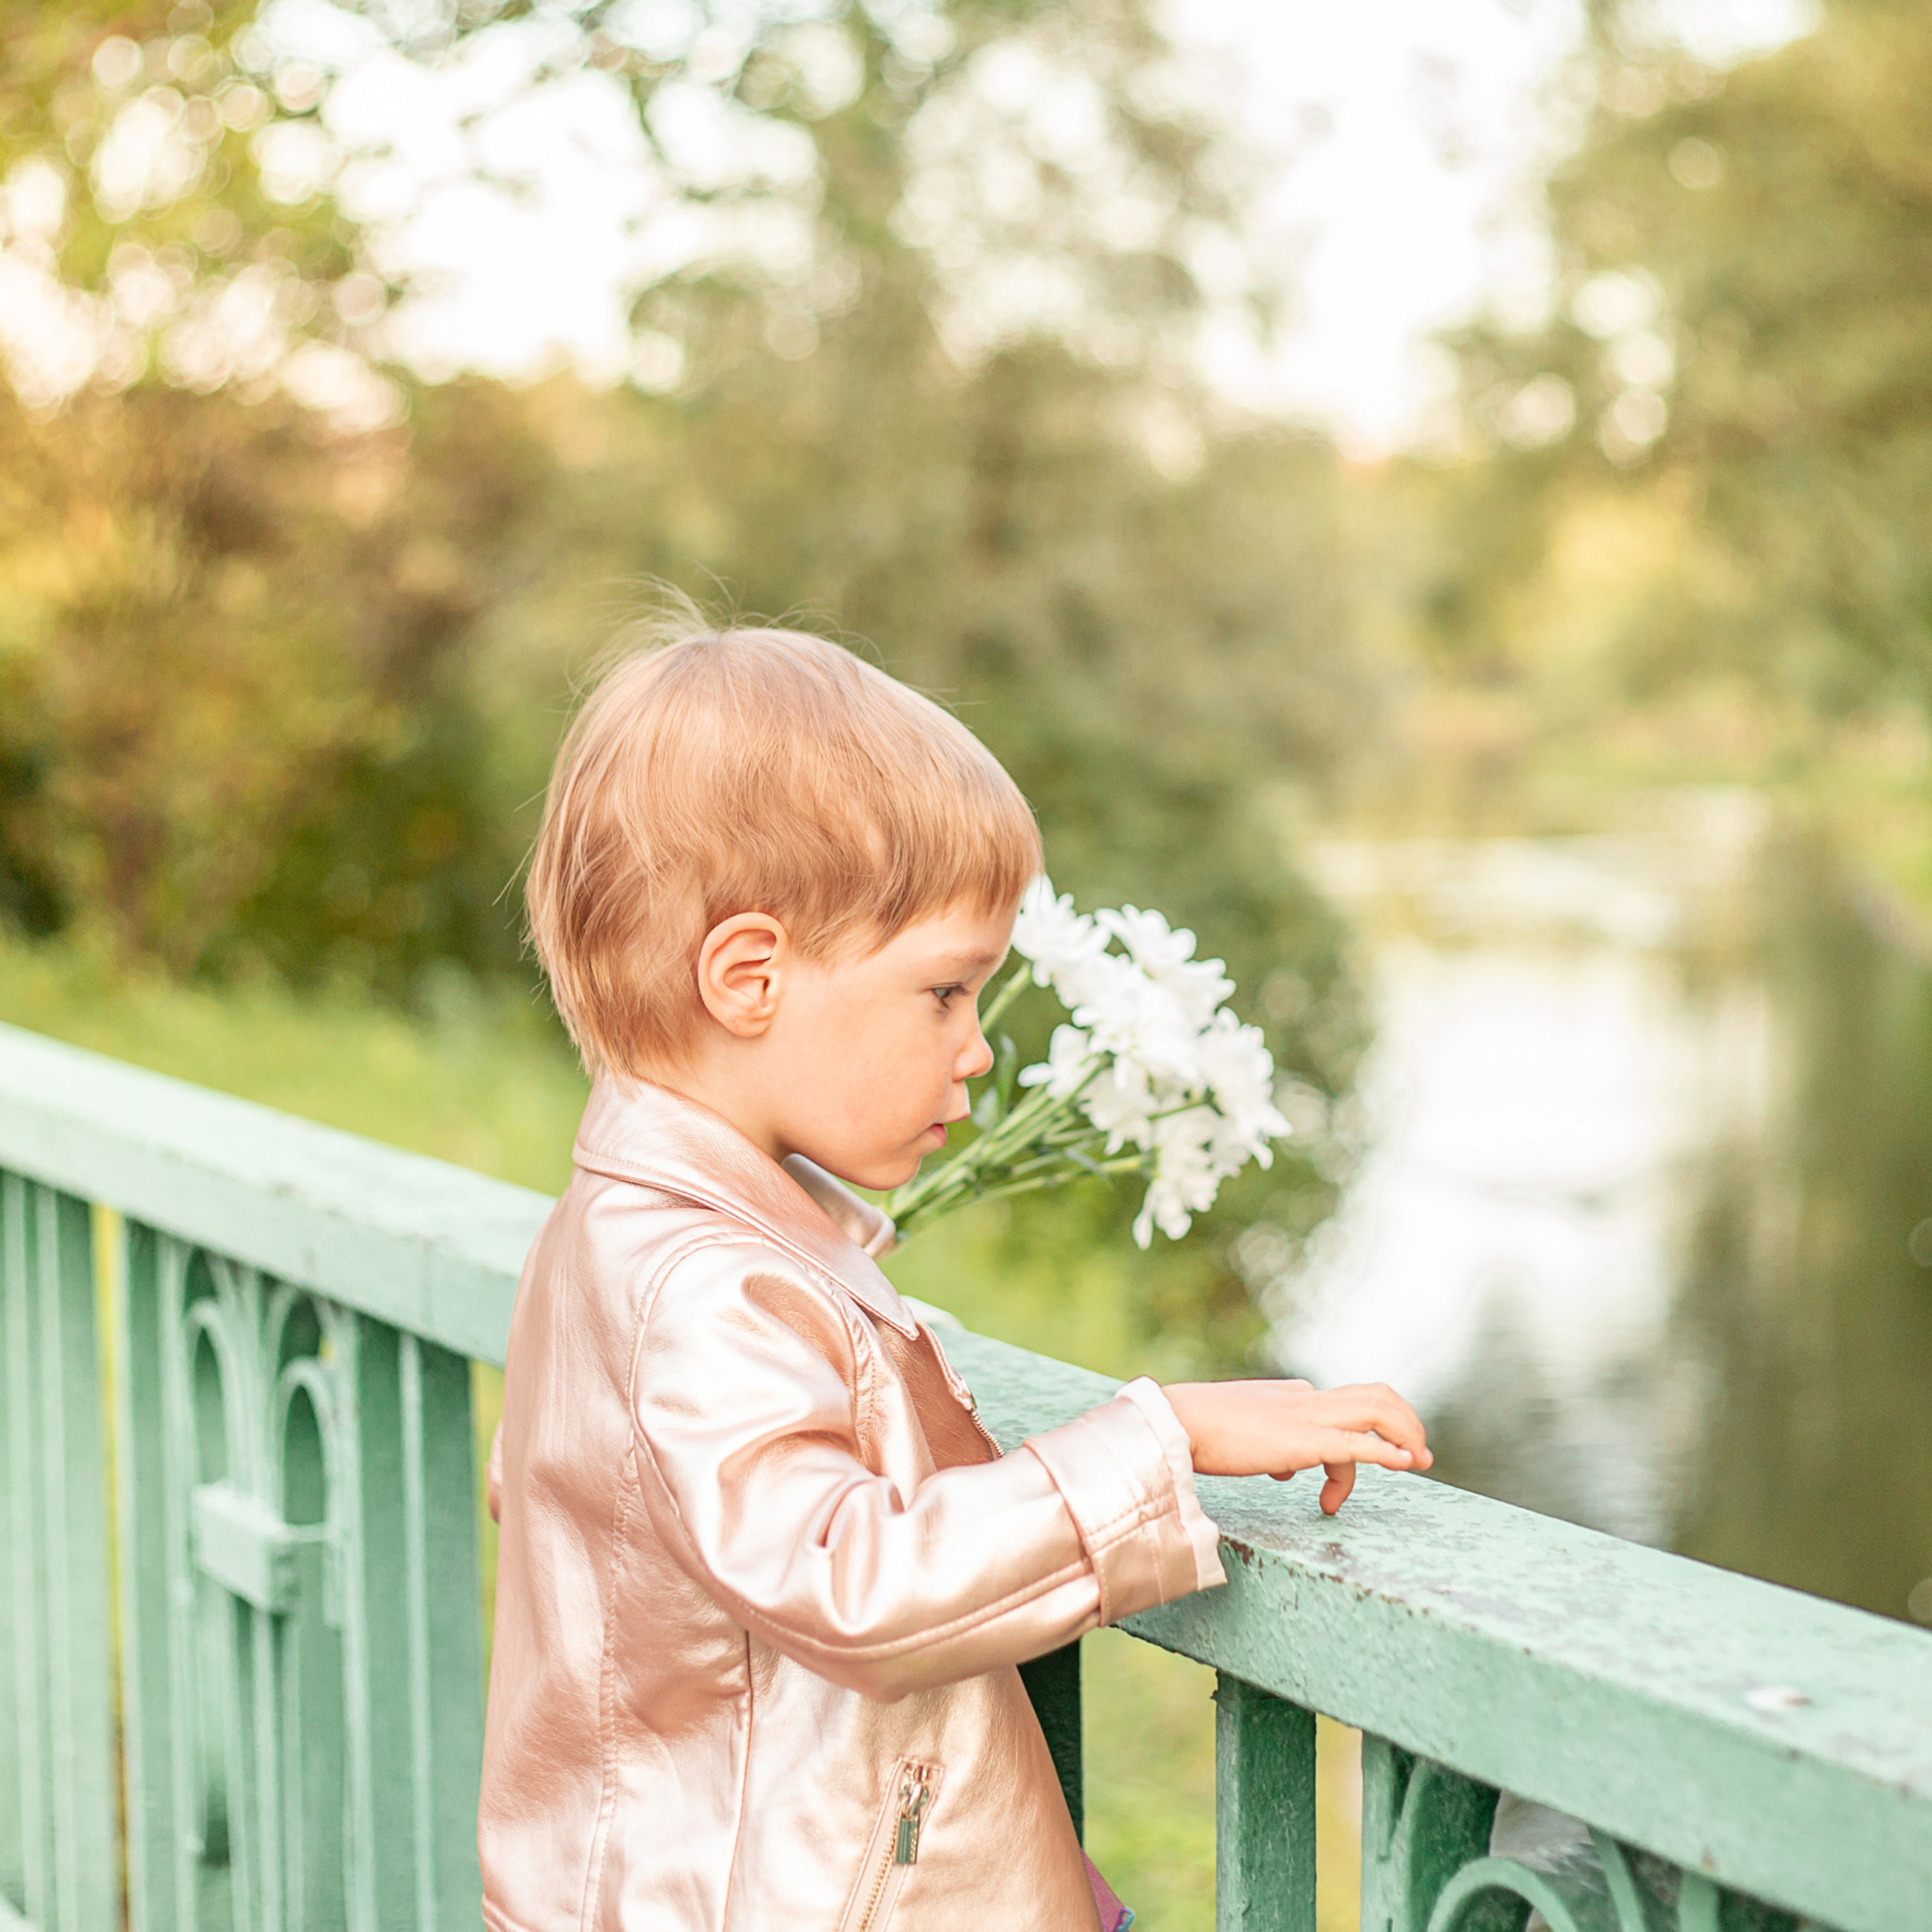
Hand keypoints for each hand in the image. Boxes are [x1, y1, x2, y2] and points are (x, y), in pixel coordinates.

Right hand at [1159, 1379, 1432, 1515]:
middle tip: (1420, 1456)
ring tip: (1419, 1463)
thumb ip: (1271, 1448)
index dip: (1367, 1434)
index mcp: (1293, 1396)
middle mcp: (1306, 1399)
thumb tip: (1287, 1471)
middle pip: (1375, 1395)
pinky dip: (1388, 1452)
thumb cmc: (1201, 1431)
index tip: (1355, 1474)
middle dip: (1406, 1422)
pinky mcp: (1303, 1441)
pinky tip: (1407, 1463)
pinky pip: (1358, 1444)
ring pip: (1377, 1409)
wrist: (1178, 1422)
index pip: (1344, 1406)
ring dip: (1407, 1434)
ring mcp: (1307, 1417)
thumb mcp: (1245, 1435)